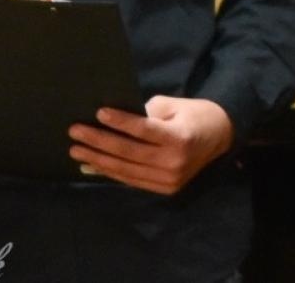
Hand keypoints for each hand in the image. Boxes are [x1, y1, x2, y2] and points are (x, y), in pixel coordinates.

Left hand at [68, 95, 233, 194]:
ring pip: (126, 169)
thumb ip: (147, 112)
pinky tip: (94, 164)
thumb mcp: (174, 105)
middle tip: (75, 132)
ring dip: (98, 160)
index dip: (120, 122)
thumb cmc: (195, 114)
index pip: (144, 130)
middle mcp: (174, 162)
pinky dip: (111, 172)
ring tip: (77, 150)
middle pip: (129, 151)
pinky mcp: (165, 188)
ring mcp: (169, 179)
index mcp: (180, 138)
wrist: (220, 137)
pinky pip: (132, 180)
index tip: (98, 113)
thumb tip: (114, 119)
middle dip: (99, 141)